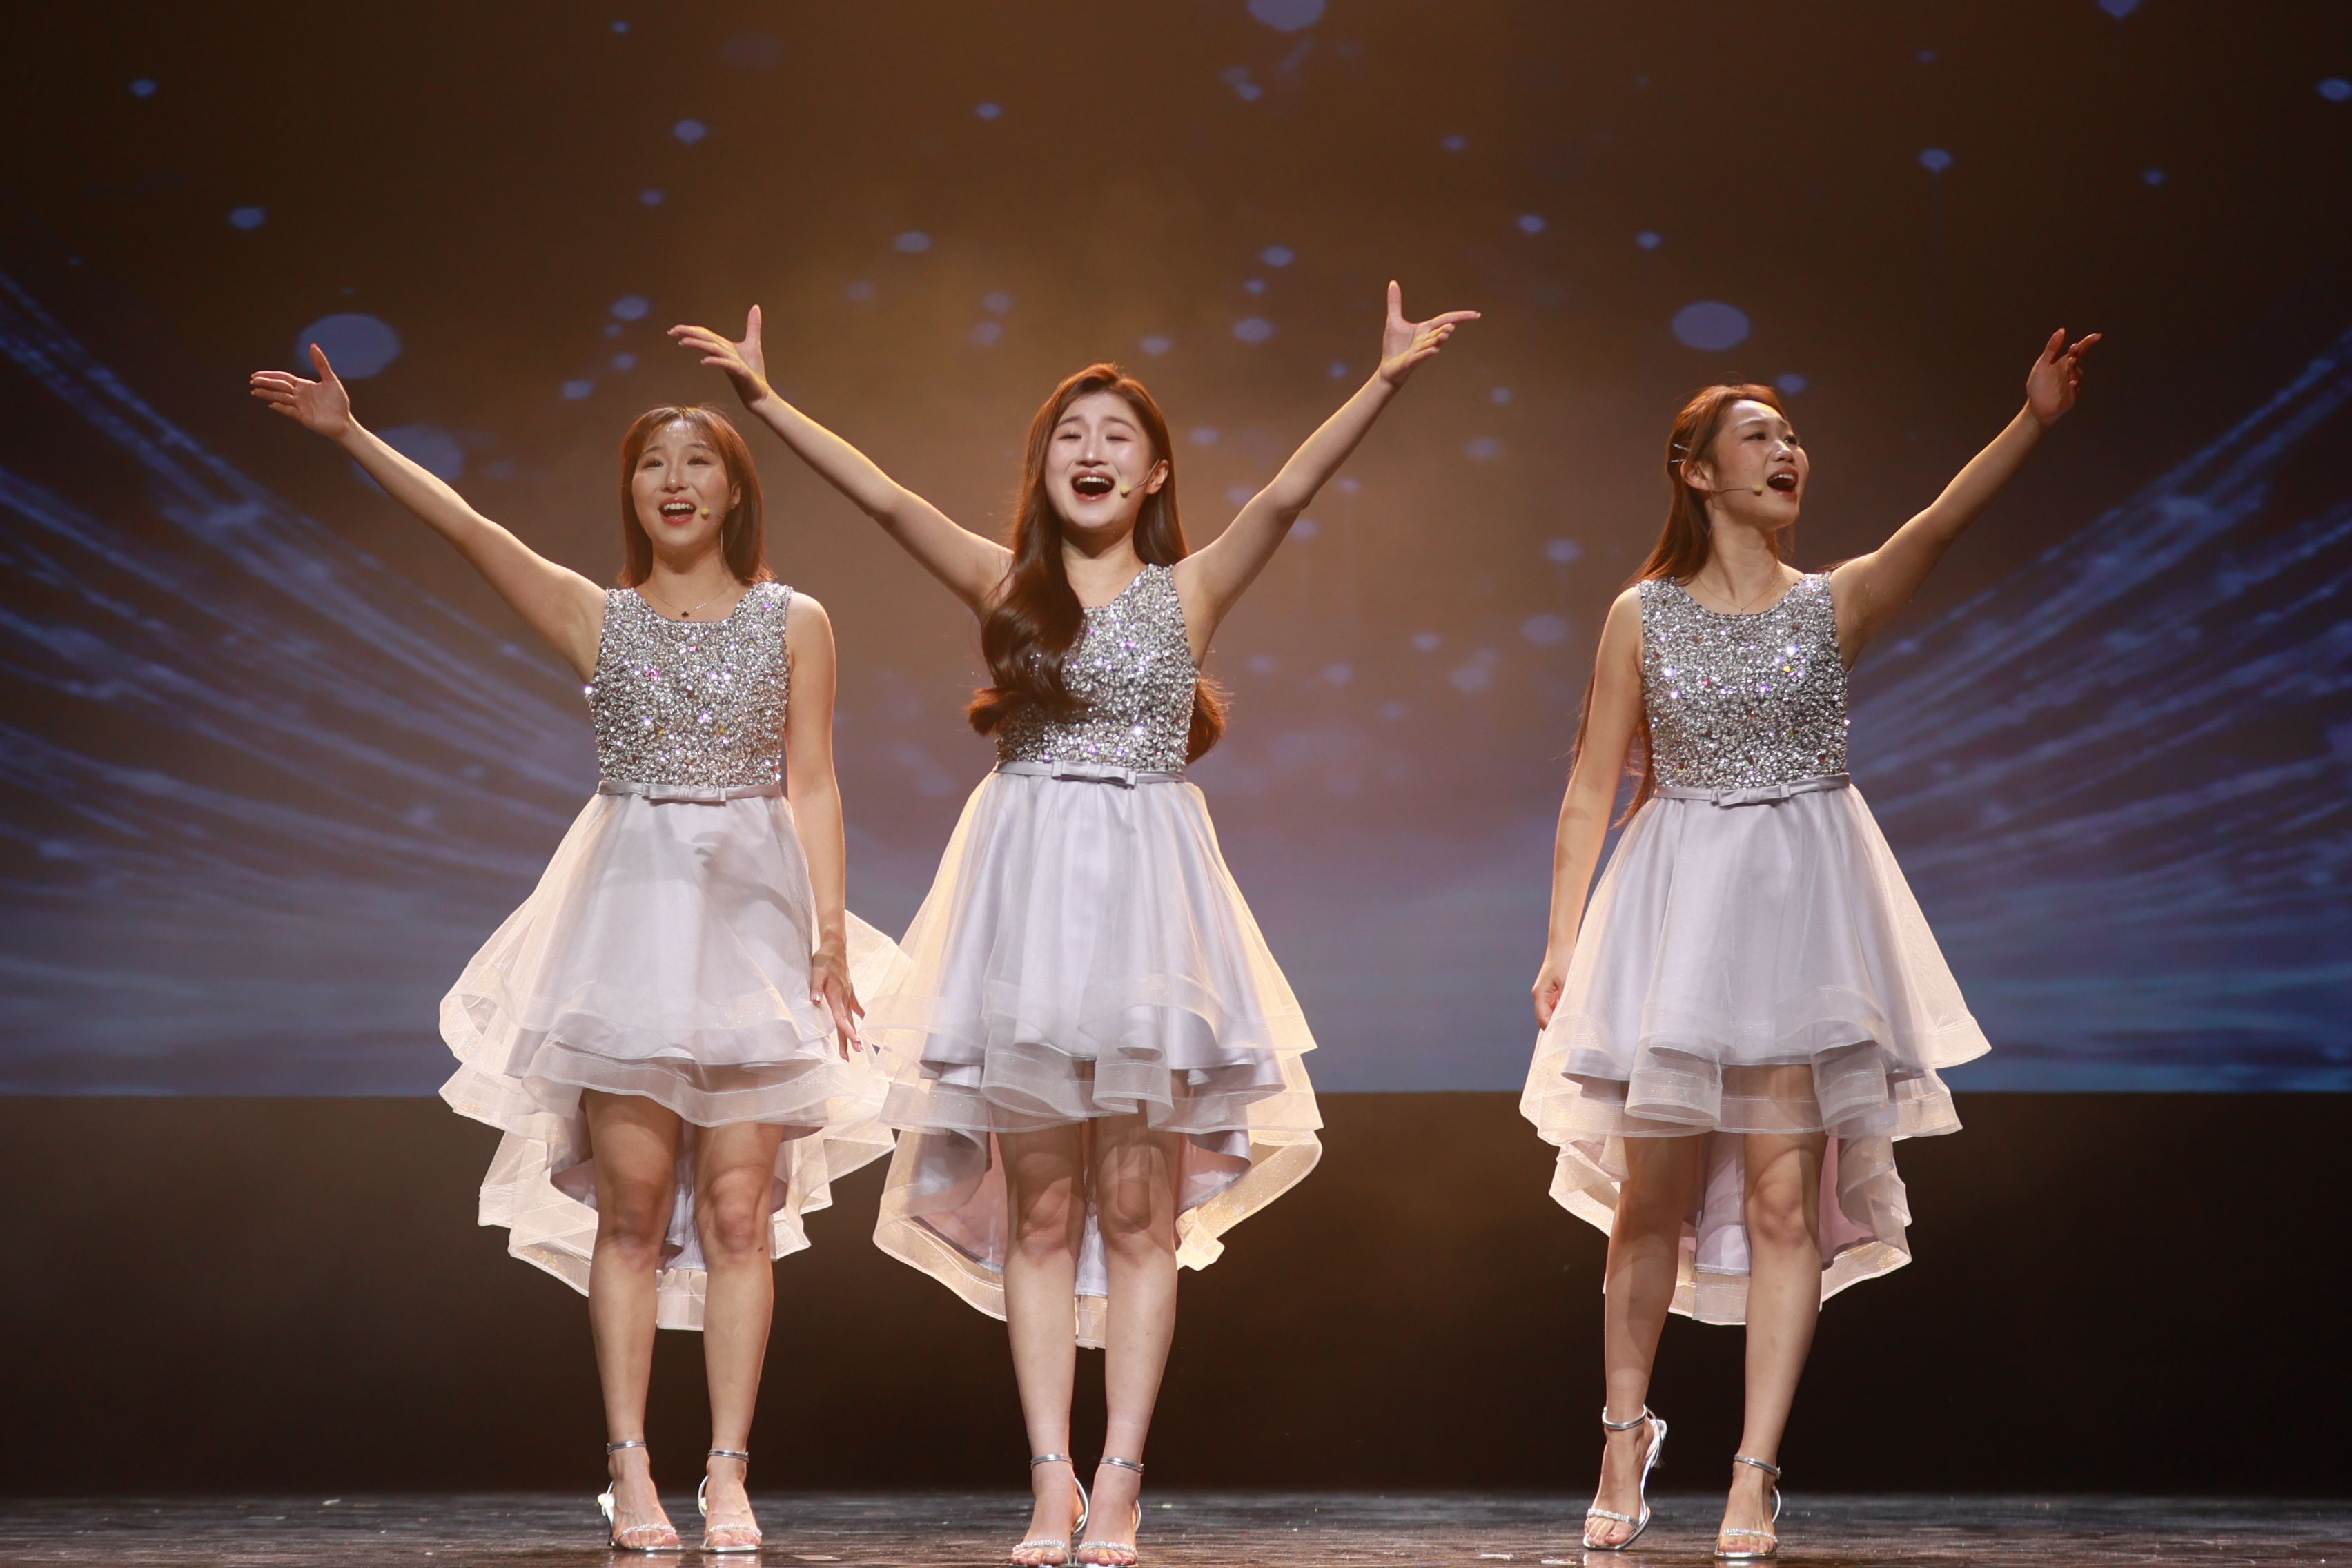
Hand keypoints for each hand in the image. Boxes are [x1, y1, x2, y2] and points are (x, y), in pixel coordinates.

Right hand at [248, 344, 353, 438]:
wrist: (344, 421)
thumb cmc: (338, 401)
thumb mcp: (331, 380)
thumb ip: (321, 364)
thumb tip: (313, 346)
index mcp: (303, 386)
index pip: (283, 378)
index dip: (270, 375)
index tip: (256, 374)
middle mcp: (299, 395)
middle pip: (279, 387)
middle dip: (266, 383)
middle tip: (252, 380)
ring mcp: (300, 406)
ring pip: (281, 398)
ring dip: (268, 395)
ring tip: (255, 392)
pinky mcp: (303, 418)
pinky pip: (290, 411)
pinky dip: (281, 408)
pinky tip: (272, 404)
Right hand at [669, 306, 772, 406]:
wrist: (760, 393)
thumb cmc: (753, 371)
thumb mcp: (753, 344)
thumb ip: (752, 326)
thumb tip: (755, 307)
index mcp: (724, 347)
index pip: (705, 335)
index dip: (690, 330)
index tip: (674, 329)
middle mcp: (724, 354)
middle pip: (705, 340)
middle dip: (689, 334)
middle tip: (671, 332)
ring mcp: (731, 364)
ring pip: (713, 351)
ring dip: (699, 345)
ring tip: (683, 342)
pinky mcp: (740, 373)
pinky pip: (727, 365)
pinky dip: (716, 362)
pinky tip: (705, 361)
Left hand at [811, 944, 864, 1059]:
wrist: (835, 947)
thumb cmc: (824, 960)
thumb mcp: (815, 973)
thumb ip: (815, 988)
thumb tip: (814, 1001)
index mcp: (836, 995)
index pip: (841, 1018)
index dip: (847, 1031)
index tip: (853, 1043)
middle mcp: (844, 997)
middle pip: (847, 1022)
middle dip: (850, 1039)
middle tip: (852, 1056)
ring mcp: (848, 994)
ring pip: (851, 1016)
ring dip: (853, 1031)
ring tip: (856, 1046)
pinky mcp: (849, 989)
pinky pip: (855, 1004)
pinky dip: (859, 1013)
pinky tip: (862, 1019)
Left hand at [1377, 282, 1478, 387]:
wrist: (1388, 368)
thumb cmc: (1394, 346)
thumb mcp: (1394, 321)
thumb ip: (1395, 302)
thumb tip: (1393, 283)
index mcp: (1426, 329)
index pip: (1446, 320)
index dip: (1461, 316)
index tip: (1476, 314)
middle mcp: (1427, 340)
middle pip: (1441, 331)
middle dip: (1446, 328)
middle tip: (1451, 325)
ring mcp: (1421, 351)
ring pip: (1433, 343)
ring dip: (1439, 338)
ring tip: (1446, 331)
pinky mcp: (1413, 361)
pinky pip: (1422, 356)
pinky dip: (1427, 352)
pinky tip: (1434, 349)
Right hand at [1532, 947, 1570, 1028]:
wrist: (1562, 947)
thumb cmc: (1562, 962)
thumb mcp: (1566, 982)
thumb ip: (1565, 1001)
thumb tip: (1568, 1017)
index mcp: (1539, 995)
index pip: (1542, 1019)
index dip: (1552, 1029)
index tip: (1564, 1036)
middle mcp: (1541, 996)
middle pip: (1545, 1018)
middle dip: (1556, 1026)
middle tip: (1571, 1034)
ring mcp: (1546, 994)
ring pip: (1551, 1013)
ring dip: (1560, 1019)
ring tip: (1574, 1025)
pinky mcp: (1553, 991)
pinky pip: (1556, 1006)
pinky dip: (1563, 1011)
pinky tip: (1574, 1013)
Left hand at [2025, 328, 2100, 426]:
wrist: (2035, 407)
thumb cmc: (2039, 385)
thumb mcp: (2042, 365)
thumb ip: (2051, 349)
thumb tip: (2061, 330)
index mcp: (2064, 363)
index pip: (2079, 351)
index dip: (2088, 343)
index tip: (2096, 336)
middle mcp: (2071, 373)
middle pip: (2078, 361)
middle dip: (2077, 354)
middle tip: (2074, 348)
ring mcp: (2073, 386)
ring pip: (2077, 375)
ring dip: (2074, 369)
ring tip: (2070, 362)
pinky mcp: (2071, 399)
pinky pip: (2074, 392)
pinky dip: (2074, 388)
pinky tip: (2072, 382)